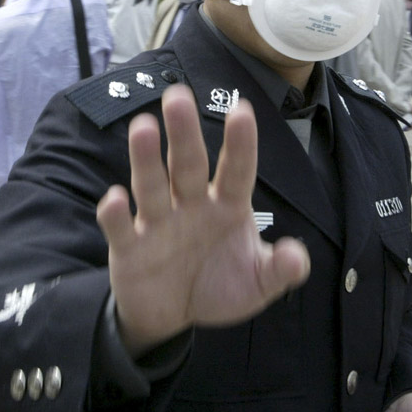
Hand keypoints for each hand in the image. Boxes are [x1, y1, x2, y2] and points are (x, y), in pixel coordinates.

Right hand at [96, 85, 311, 357]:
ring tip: (143, 126)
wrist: (172, 316)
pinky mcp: (129, 247)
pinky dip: (116, 214)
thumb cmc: (218, 286)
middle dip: (184, 132)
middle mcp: (190, 205)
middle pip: (187, 164)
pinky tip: (117, 198)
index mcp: (226, 206)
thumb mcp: (257, 284)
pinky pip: (121, 227)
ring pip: (152, 184)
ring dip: (146, 157)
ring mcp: (157, 223)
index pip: (236, 170)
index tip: (242, 110)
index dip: (240, 144)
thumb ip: (280, 270)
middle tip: (178, 96)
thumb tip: (295, 256)